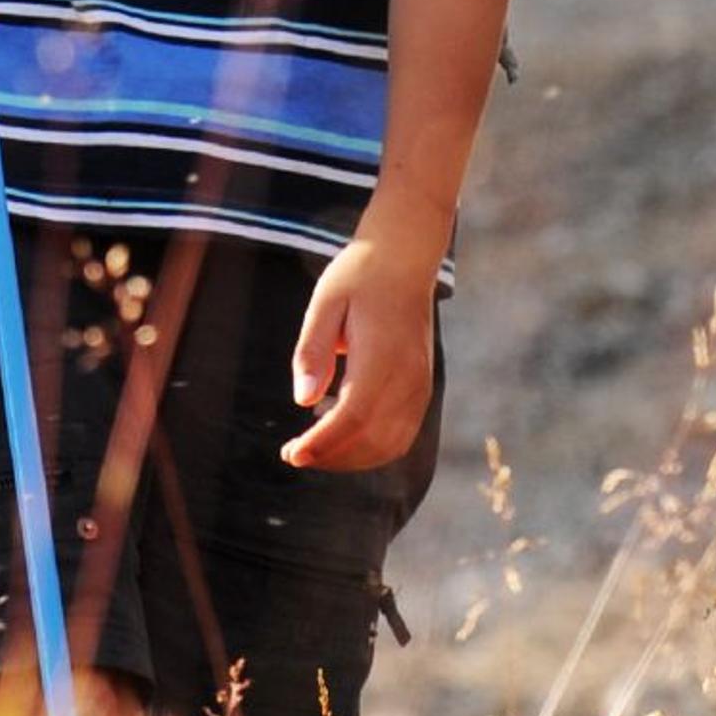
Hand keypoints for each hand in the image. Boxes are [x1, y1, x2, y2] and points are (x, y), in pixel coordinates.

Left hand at [283, 227, 439, 472]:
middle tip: (294, 454)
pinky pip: (402, 434)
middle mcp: (408, 378)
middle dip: (331, 457)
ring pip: (390, 445)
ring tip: (314, 446)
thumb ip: (313, 351)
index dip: (323, 443)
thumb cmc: (358, 276)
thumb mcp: (325, 303)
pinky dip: (372, 447)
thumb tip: (303, 401)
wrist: (404, 258)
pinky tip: (342, 430)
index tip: (293, 454)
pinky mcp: (422, 388)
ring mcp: (420, 386)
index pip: (353, 417)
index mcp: (383, 357)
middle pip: (372, 440)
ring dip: (351, 458)